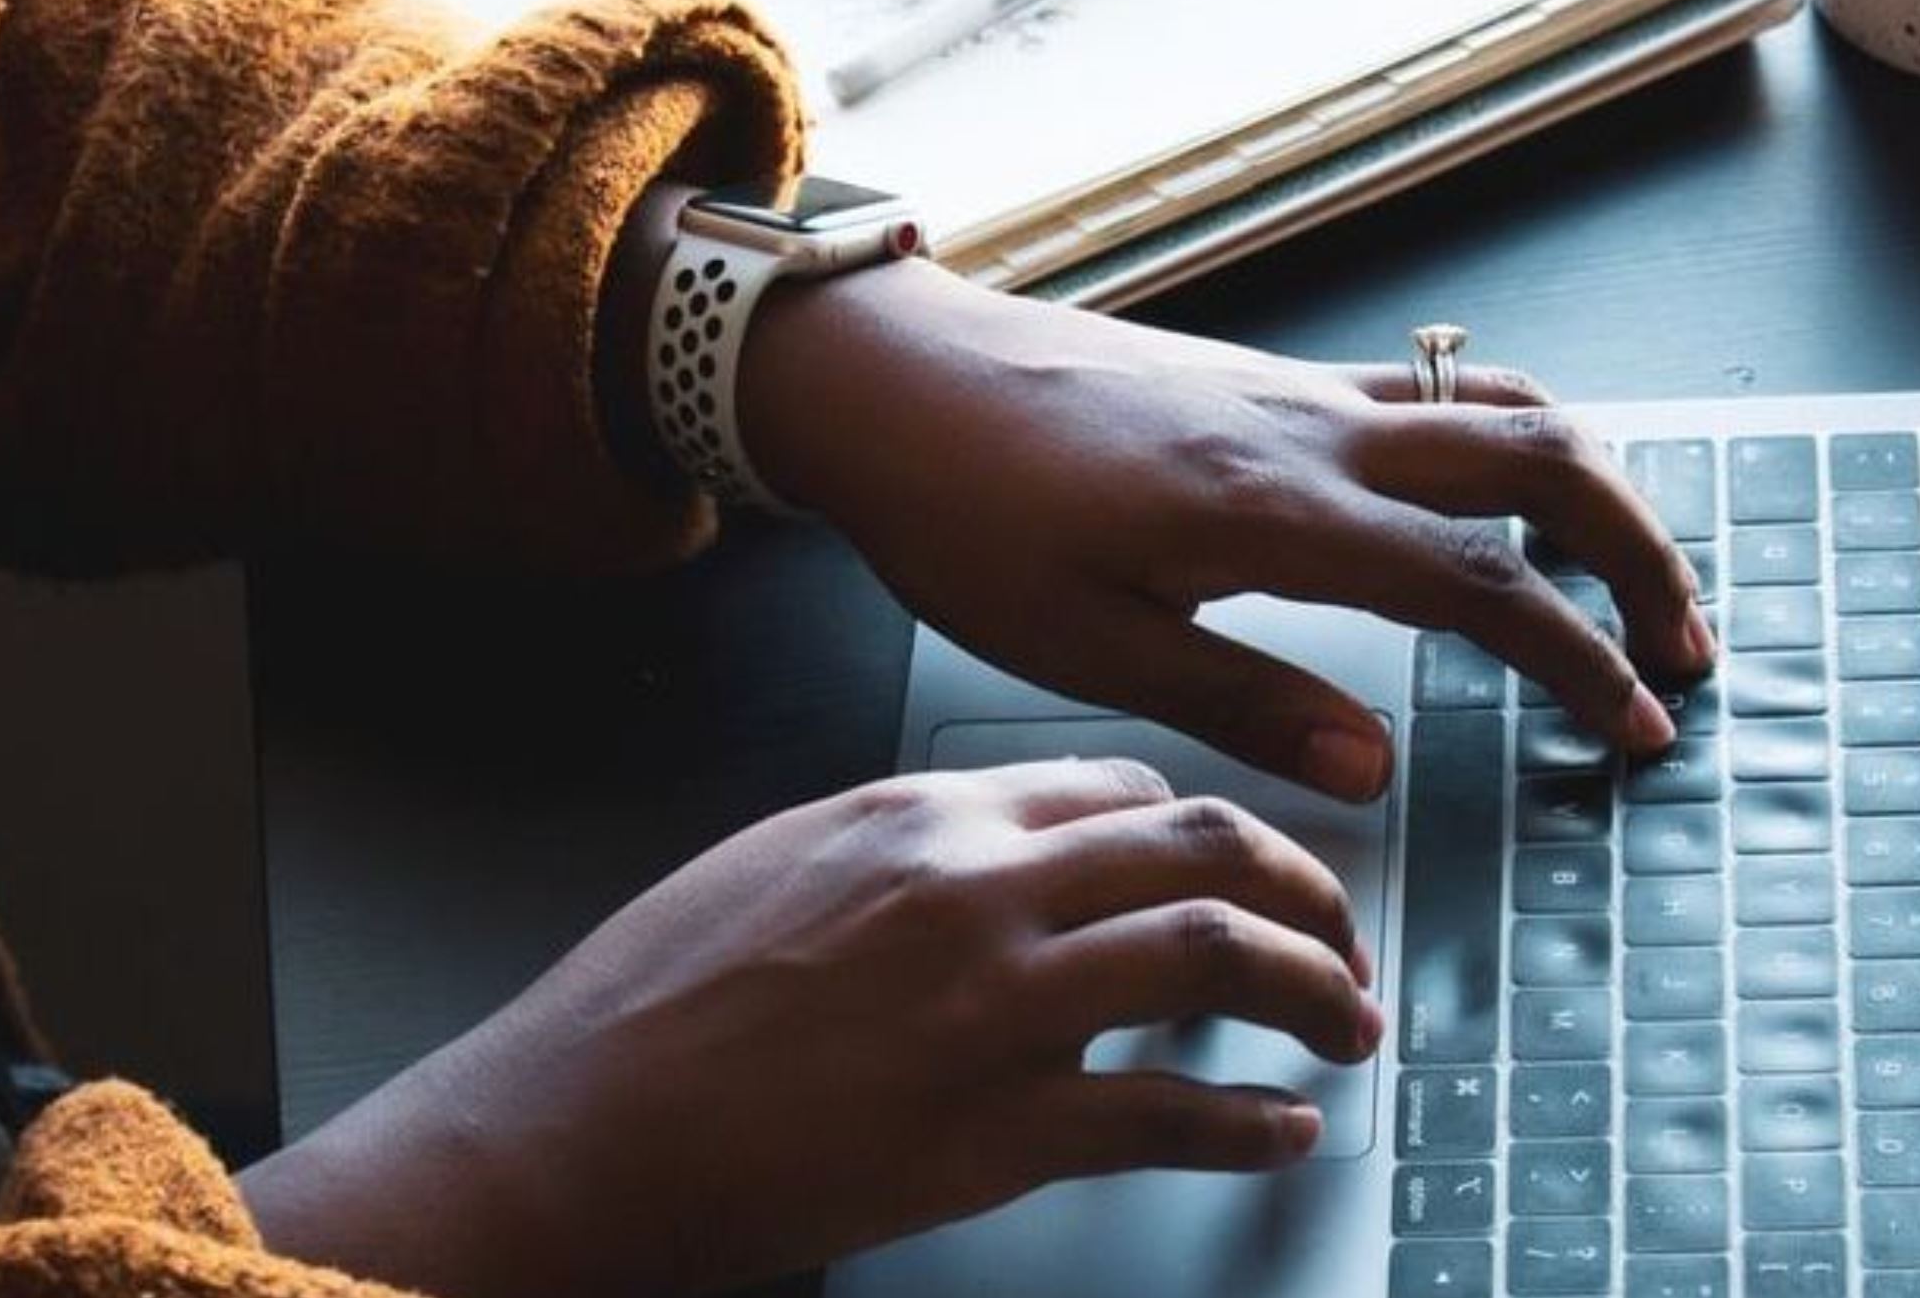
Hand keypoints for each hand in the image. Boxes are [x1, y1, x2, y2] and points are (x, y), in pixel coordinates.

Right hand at [240, 759, 1378, 1296]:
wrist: (573, 1129)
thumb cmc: (650, 1006)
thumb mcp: (778, 863)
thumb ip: (906, 846)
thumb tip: (1007, 853)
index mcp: (921, 814)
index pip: (1123, 788)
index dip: (1211, 829)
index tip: (1243, 870)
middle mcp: (976, 888)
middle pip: (1204, 849)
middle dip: (1307, 890)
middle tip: (1341, 939)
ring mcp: (994, 1007)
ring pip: (1218, 957)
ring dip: (1314, 991)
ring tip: (1347, 1025)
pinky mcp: (995, 1131)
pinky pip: (1169, 1114)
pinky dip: (1250, 1124)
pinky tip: (1281, 1130)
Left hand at [742, 260, 1714, 800]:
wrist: (893, 378)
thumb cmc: (963, 514)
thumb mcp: (1084, 647)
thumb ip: (1244, 705)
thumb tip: (1377, 770)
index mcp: (1273, 510)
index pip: (1483, 582)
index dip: (1579, 658)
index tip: (1635, 726)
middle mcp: (1313, 429)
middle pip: (1542, 459)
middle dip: (1640, 550)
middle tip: (1682, 647)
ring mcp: (1302, 389)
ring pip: (1504, 407)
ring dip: (1594, 486)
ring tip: (1630, 576)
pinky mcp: (1276, 378)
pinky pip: (1440, 391)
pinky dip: (1517, 442)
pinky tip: (1512, 503)